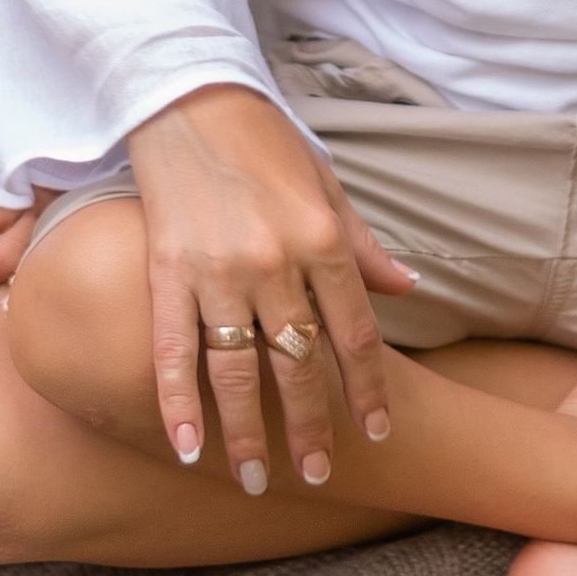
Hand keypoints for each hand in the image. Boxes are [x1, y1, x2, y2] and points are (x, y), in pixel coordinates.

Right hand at [125, 83, 414, 491]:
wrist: (187, 95)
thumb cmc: (263, 139)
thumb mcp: (327, 184)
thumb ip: (363, 245)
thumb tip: (408, 287)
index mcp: (322, 238)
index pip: (355, 333)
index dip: (367, 388)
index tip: (375, 431)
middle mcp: (276, 261)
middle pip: (300, 363)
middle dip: (312, 426)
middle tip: (319, 475)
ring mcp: (218, 270)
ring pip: (239, 370)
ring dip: (250, 433)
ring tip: (259, 479)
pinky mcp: (167, 270)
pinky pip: (173, 350)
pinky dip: (179, 403)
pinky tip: (187, 448)